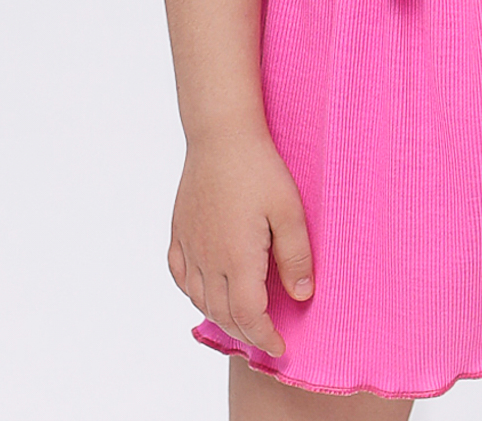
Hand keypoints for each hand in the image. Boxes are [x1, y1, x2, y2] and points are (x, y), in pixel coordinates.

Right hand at [167, 125, 314, 357]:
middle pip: (224, 315)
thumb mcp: (290, 210)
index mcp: (237, 259)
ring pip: (200, 300)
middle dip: (246, 334)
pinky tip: (206, 292)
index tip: (280, 348)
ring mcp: (189, 246)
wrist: (221, 134)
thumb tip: (302, 296)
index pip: (249, 317)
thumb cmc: (260, 168)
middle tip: (266, 338)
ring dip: (221, 317)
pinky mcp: (179, 232)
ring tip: (243, 321)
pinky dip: (194, 294)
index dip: (265, 338)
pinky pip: (181, 276)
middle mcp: (208, 260)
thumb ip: (296, 256)